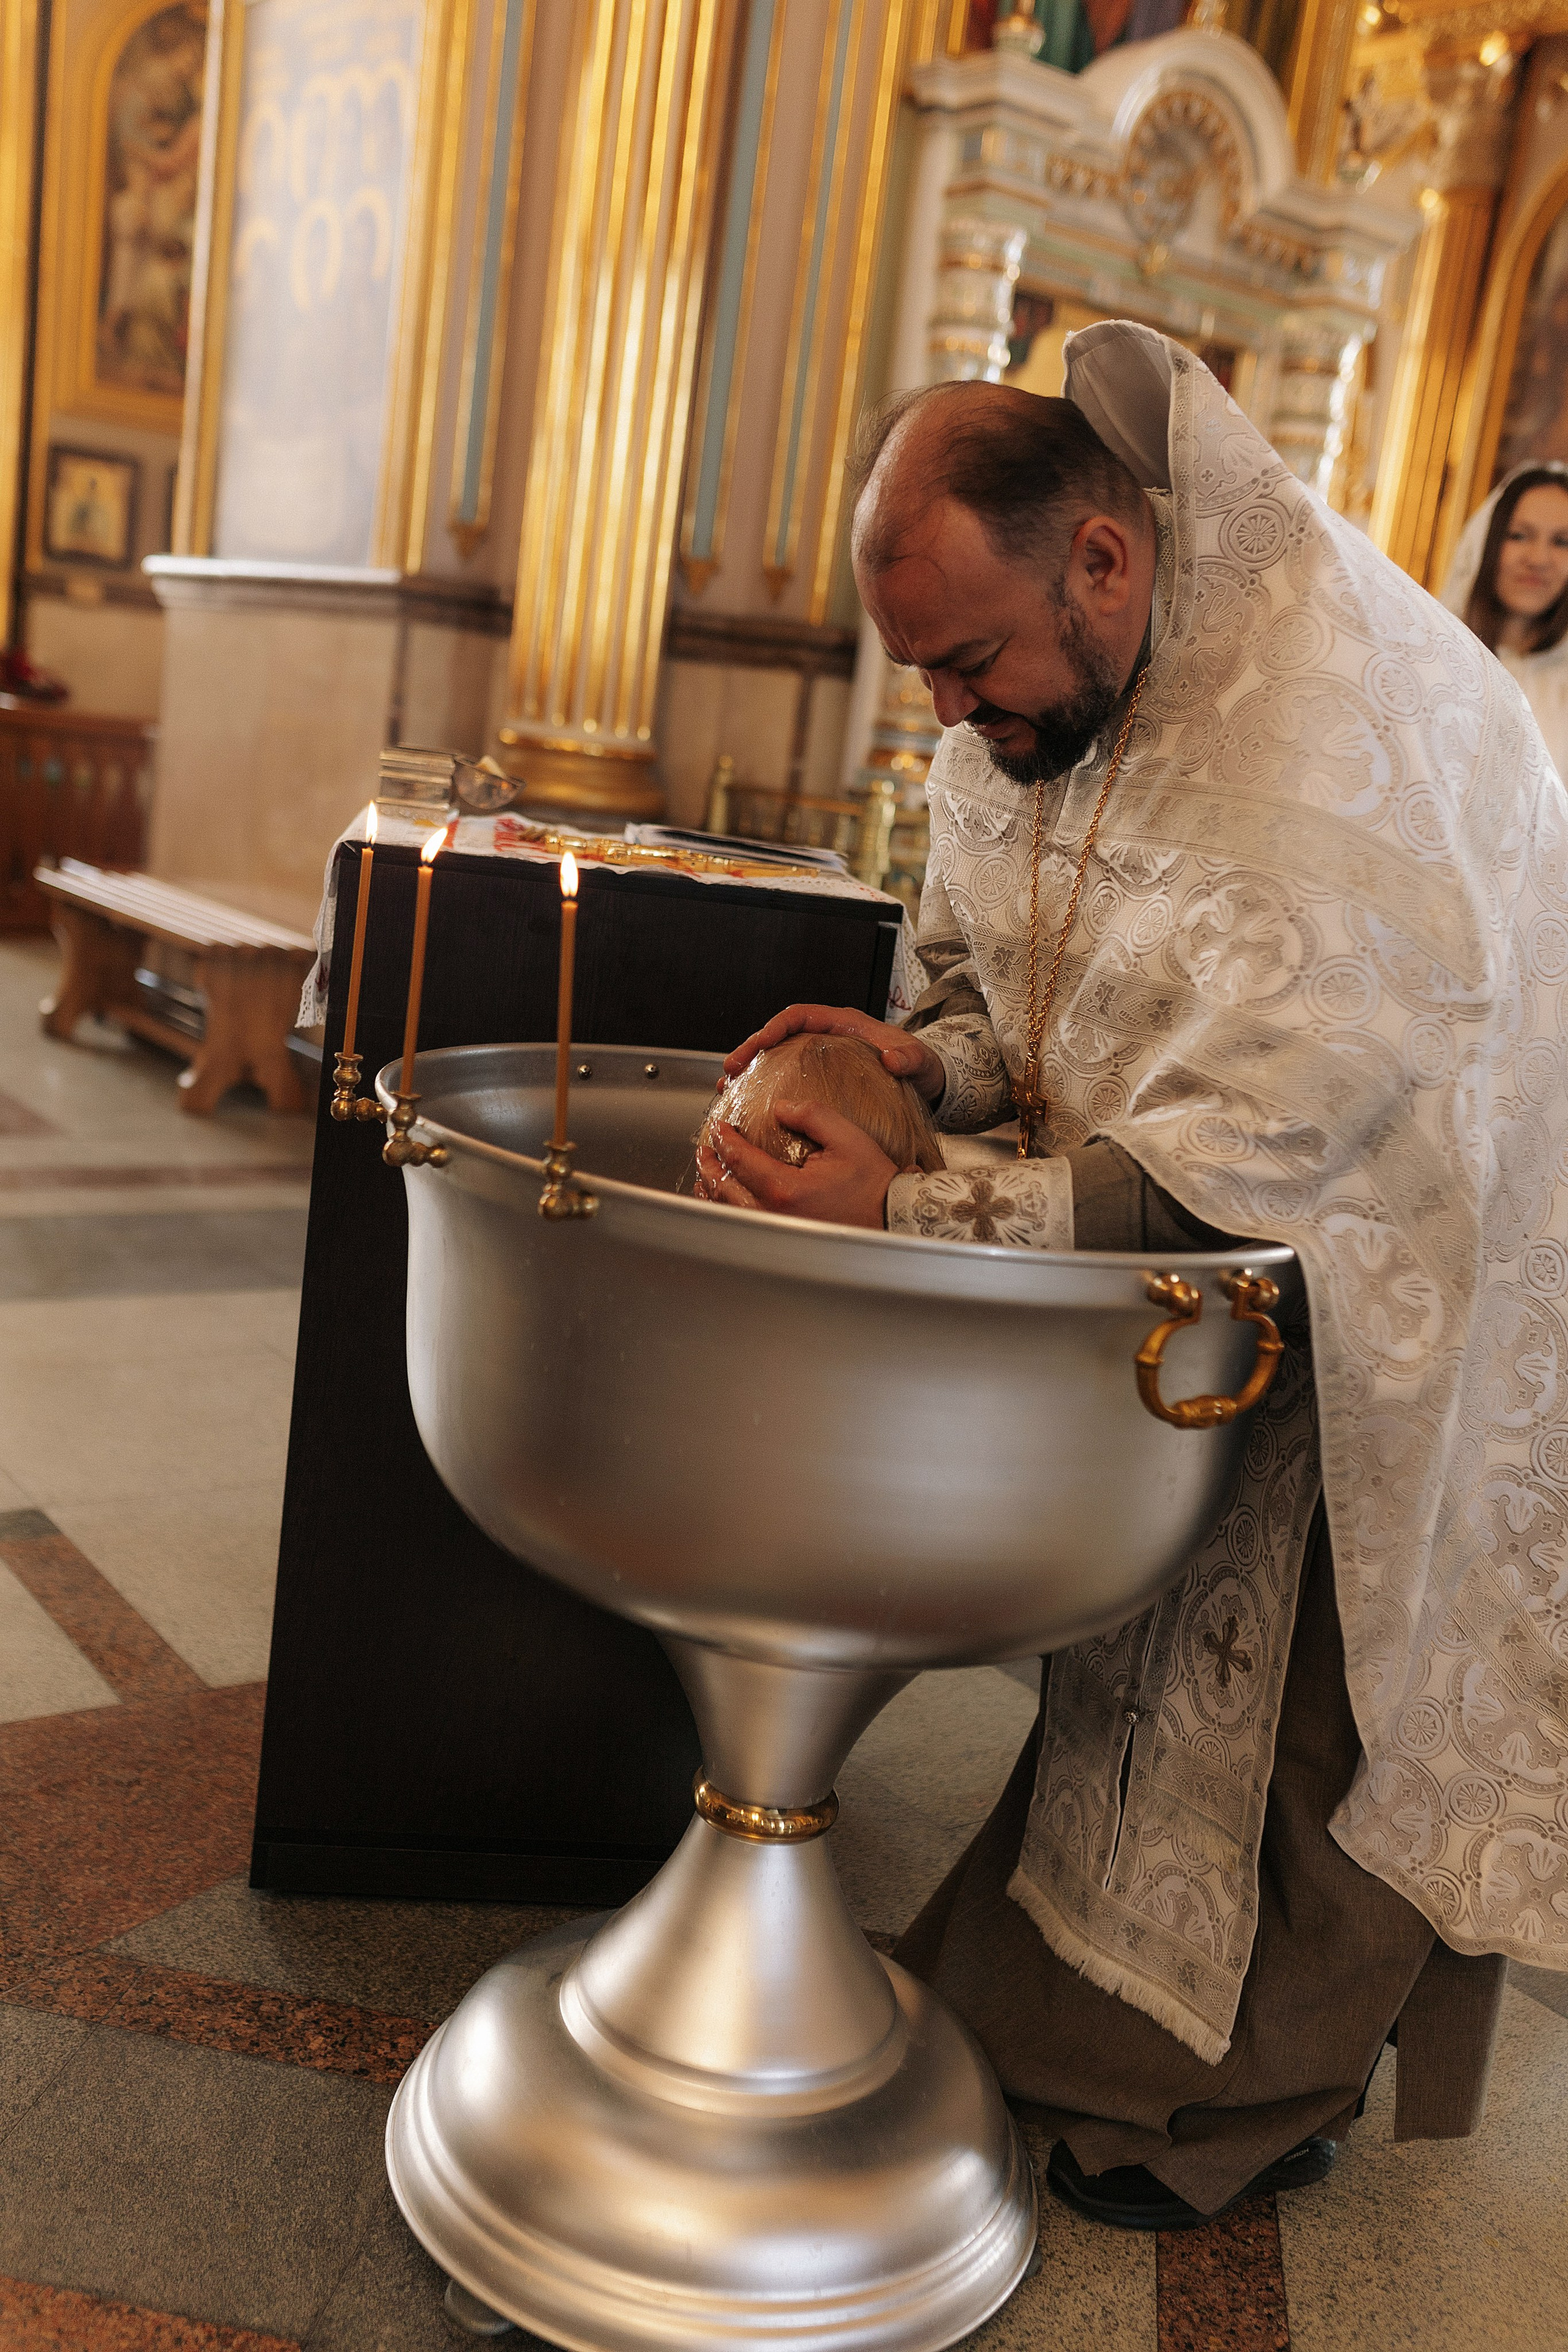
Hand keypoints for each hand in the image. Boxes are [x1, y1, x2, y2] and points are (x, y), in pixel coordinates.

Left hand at [693, 1098, 898, 1228]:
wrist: (890, 1216)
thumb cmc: (872, 1182)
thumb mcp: (847, 1138)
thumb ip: (812, 1115)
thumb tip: (781, 1107)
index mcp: (785, 1188)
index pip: (739, 1159)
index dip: (724, 1140)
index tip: (719, 1128)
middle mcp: (773, 1214)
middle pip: (725, 1187)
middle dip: (710, 1165)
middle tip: (704, 1149)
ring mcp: (775, 1230)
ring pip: (729, 1210)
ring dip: (713, 1189)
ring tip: (707, 1173)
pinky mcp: (781, 1239)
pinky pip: (743, 1224)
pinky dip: (727, 1210)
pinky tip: (725, 1201)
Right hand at [722, 1003, 944, 1101]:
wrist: (928, 1081)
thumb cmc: (922, 1065)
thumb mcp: (920, 1061)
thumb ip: (910, 1057)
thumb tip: (894, 1058)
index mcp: (844, 1023)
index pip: (800, 1015)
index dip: (776, 1026)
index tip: (760, 1041)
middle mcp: (827, 1036)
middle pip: (778, 1035)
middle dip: (751, 1048)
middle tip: (730, 1068)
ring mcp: (821, 1057)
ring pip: (776, 1056)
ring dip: (751, 1070)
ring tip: (727, 1087)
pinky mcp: (820, 1077)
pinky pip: (785, 1076)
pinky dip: (765, 1087)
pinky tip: (749, 1105)